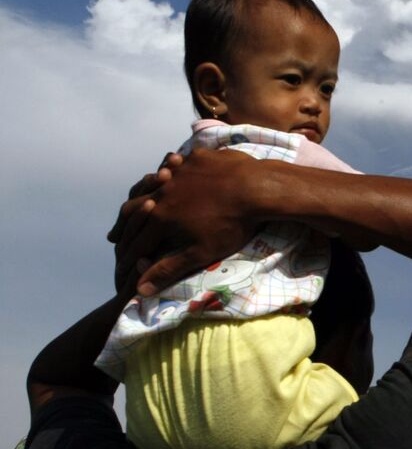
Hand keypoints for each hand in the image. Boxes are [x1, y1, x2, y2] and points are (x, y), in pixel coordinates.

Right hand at [112, 148, 260, 295]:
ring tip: (139, 200)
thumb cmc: (232, 225)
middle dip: (124, 225)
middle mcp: (163, 192)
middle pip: (135, 209)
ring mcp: (179, 172)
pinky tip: (170, 172)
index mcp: (161, 218)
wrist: (258, 189)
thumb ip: (169, 269)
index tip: (120, 264)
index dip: (127, 254)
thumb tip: (139, 290)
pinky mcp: (197, 158)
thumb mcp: (201, 253)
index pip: (136, 240)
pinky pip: (177, 163)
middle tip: (116, 235)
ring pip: (152, 183)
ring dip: (142, 193)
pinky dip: (169, 170)